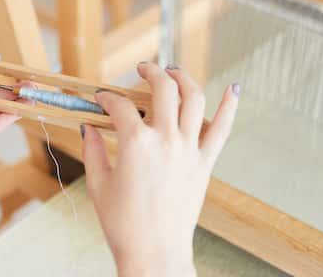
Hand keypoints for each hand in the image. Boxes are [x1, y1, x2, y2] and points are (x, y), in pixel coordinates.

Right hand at [82, 63, 238, 276]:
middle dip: (150, 72)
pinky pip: (222, 129)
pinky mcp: (204, 163)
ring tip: (174, 72)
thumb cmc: (123, 223)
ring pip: (193, 99)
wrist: (154, 253)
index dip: (107, 98)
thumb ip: (93, 150)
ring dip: (184, 79)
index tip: (101, 99)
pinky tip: (234, 88)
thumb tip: (88, 127)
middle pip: (162, 89)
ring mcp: (189, 149)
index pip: (119, 106)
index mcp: (136, 143)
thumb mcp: (99, 184)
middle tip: (142, 69)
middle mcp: (166, 139)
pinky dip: (230, 106)